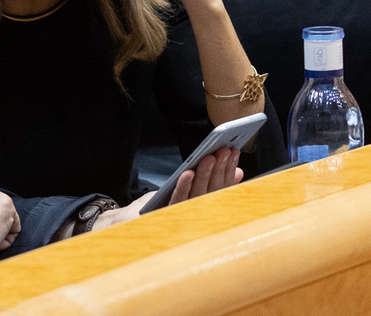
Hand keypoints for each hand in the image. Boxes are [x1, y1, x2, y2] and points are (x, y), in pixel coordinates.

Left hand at [90, 147, 243, 231]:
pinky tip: (188, 172)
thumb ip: (213, 181)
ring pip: (198, 195)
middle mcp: (198, 217)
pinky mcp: (166, 218)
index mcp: (206, 209)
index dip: (228, 169)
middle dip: (220, 169)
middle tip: (225, 150)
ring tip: (210, 156)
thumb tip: (238, 172)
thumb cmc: (162, 204)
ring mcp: (183, 219)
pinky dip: (183, 186)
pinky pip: (177, 202)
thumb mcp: (188, 188)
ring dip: (205, 174)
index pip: (221, 188)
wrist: (132, 222)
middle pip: (213, 191)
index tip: (234, 151)